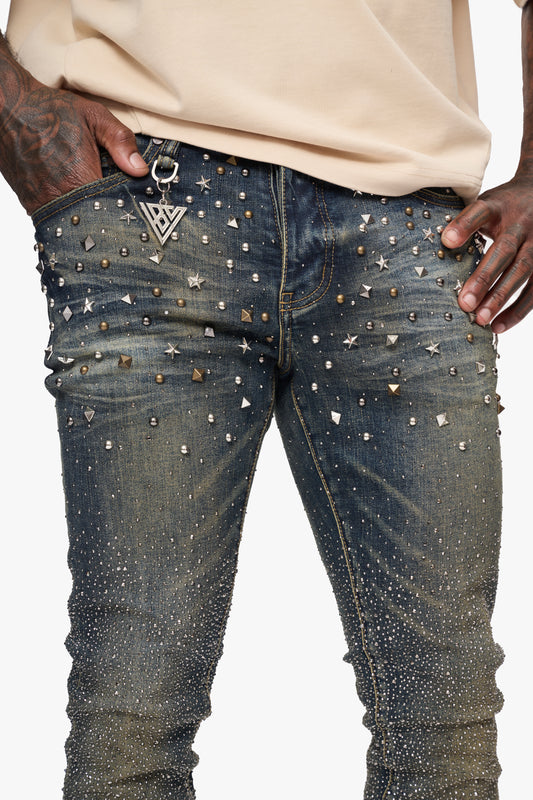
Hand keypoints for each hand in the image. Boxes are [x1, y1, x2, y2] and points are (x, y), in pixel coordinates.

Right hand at [0, 34, 148, 215]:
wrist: (7, 108)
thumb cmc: (50, 110)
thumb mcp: (93, 117)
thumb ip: (120, 142)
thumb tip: (140, 169)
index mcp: (78, 178)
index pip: (110, 210)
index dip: (123, 211)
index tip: (132, 207)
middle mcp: (58, 196)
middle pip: (93, 221)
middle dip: (108, 217)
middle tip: (117, 209)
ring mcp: (41, 202)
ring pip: (74, 222)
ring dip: (87, 217)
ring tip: (97, 205)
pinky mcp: (30, 204)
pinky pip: (56, 219)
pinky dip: (69, 214)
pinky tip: (77, 202)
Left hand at [441, 173, 532, 332]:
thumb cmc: (503, 207)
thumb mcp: (486, 204)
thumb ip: (466, 222)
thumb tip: (441, 247)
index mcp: (500, 206)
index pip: (481, 212)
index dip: (465, 225)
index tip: (447, 240)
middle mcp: (522, 224)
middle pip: (504, 250)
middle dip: (484, 278)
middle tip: (464, 303)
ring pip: (522, 271)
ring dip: (501, 298)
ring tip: (481, 320)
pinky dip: (517, 310)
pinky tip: (498, 326)